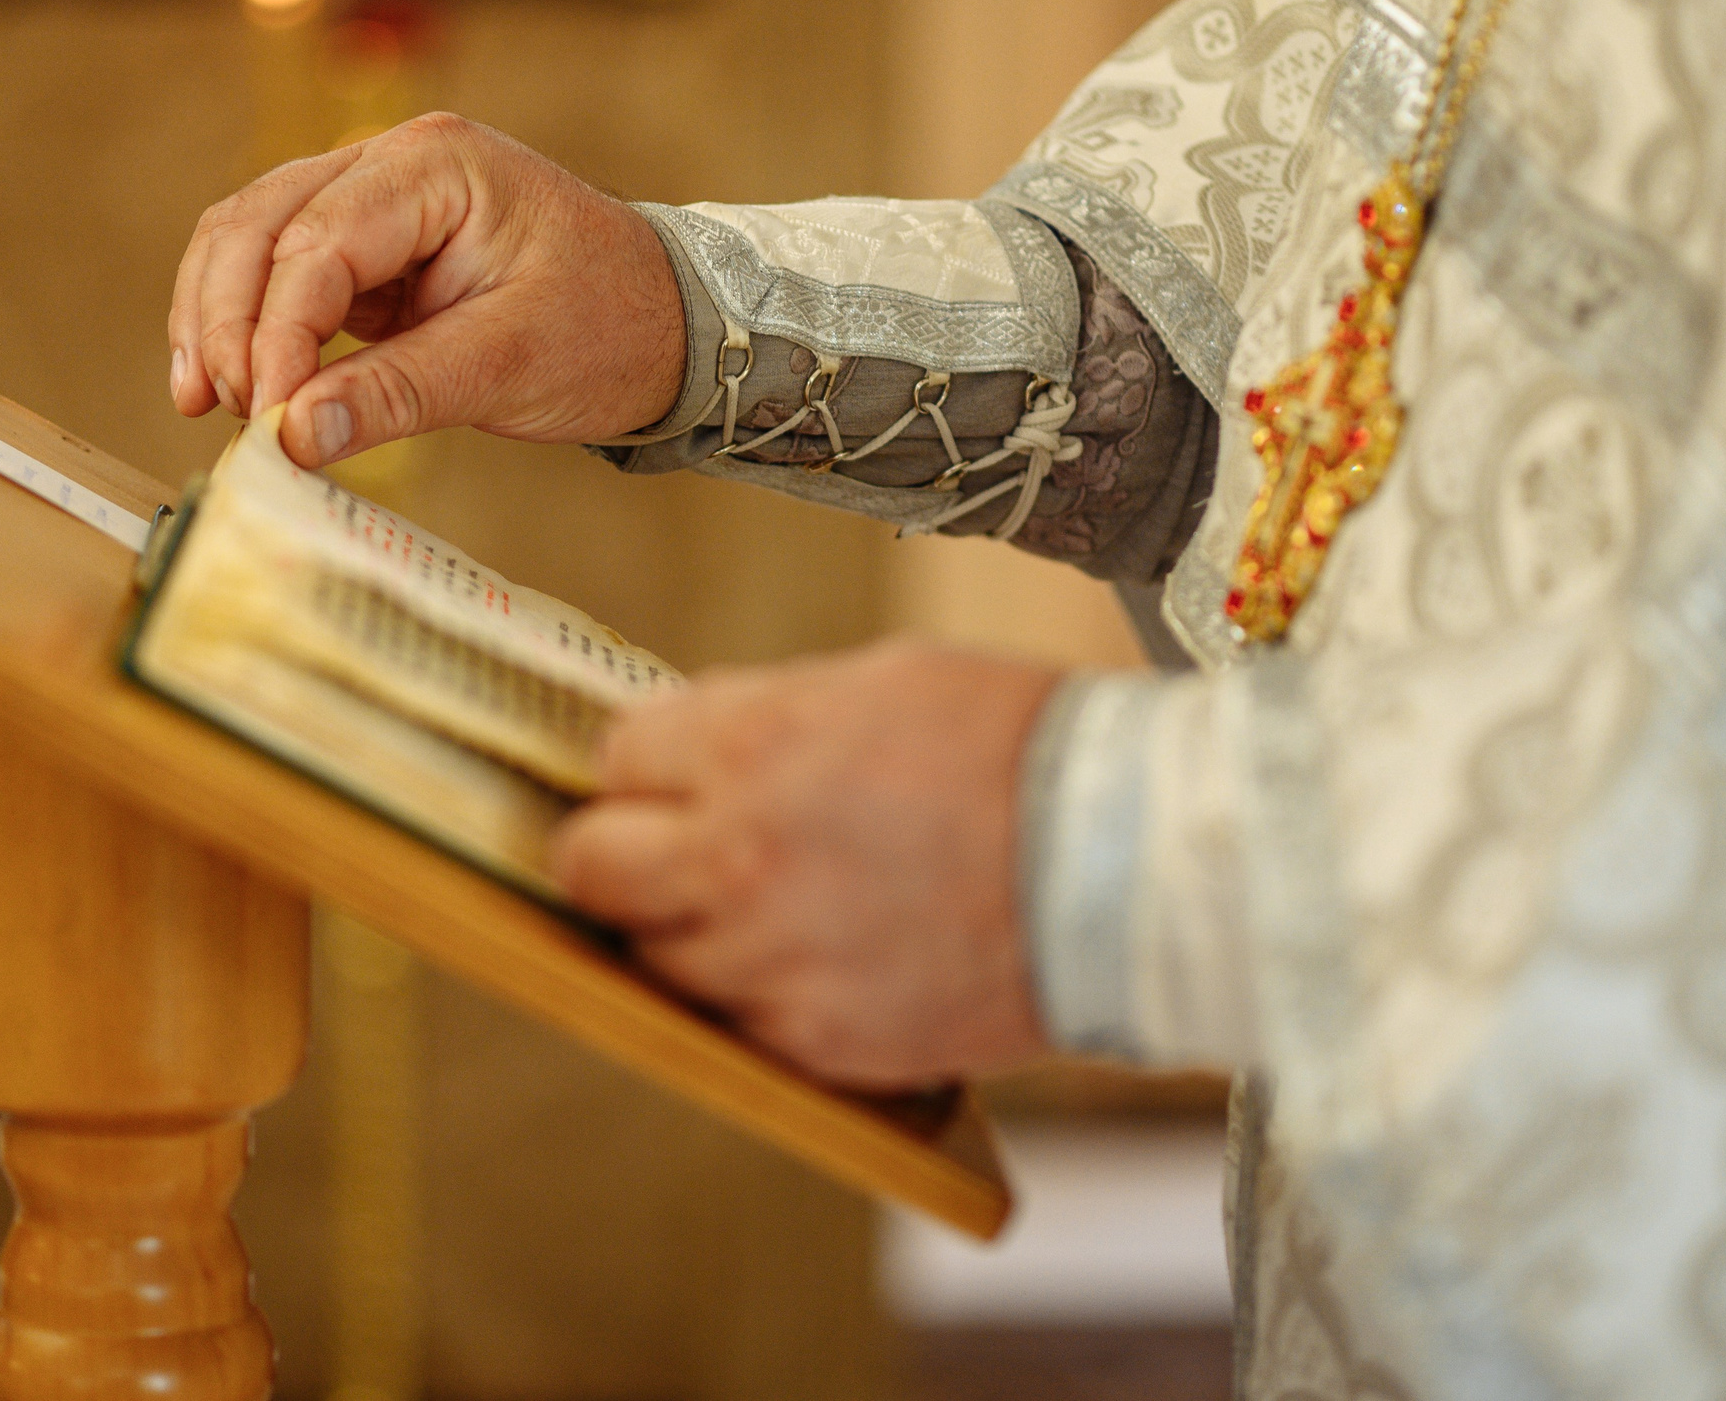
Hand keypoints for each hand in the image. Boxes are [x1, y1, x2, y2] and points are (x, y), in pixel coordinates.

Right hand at [167, 114, 684, 465]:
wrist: (670, 322)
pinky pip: (279, 270)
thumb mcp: (509, 365)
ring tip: (207, 403)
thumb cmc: (610, 327)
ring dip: (217, 317)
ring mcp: (375, 196)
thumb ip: (396, 394)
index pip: (316, 241)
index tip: (265, 415)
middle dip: (225, 320)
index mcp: (437, 164)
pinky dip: (248, 324)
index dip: (274, 332)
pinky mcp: (369, 245)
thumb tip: (291, 437)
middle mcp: (394, 160)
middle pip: (258, 221)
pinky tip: (235, 384)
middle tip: (221, 410)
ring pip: (250, 237)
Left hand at [553, 640, 1061, 1089]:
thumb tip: (691, 745)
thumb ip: (765, 716)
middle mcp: (738, 857)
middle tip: (665, 847)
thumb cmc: (1020, 747)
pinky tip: (819, 957)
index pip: (616, 758)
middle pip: (592, 867)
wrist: (1133, 864)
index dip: (645, 764)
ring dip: (686, 929)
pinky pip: (734, 1025)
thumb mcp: (877, 680)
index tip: (670, 774)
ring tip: (764, 905)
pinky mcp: (818, 1044)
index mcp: (750, 746)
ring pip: (651, 958)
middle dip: (617, 850)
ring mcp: (772, 962)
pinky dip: (758, 994)